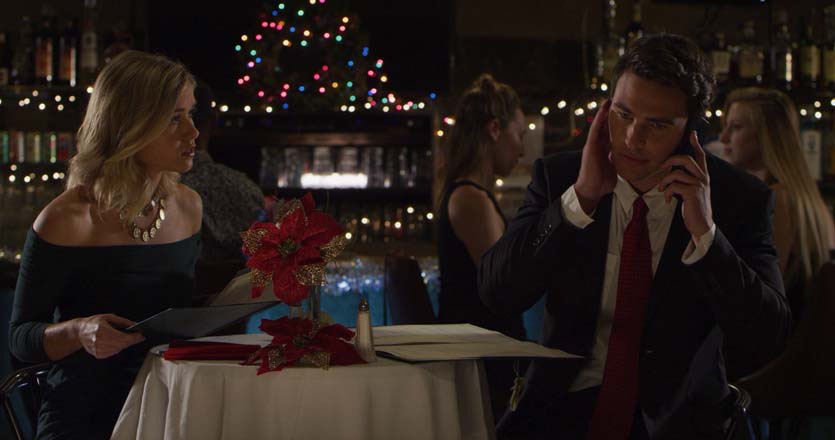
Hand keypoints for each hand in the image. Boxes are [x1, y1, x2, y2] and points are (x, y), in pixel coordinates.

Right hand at [75, 314, 144, 358]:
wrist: (80, 332)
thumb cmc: (94, 323)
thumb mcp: (108, 317)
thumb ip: (123, 321)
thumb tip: (135, 325)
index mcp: (101, 330)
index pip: (122, 337)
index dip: (133, 337)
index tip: (141, 335)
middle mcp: (99, 341)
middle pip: (122, 344)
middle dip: (131, 340)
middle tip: (138, 336)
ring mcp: (98, 349)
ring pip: (119, 349)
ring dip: (124, 344)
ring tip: (124, 337)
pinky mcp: (98, 355)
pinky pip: (113, 352)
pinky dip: (117, 348)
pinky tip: (115, 342)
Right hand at [575, 99, 616, 213]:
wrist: (592, 190)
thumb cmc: (602, 182)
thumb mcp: (613, 167)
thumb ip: (617, 160)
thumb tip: (626, 156)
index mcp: (603, 149)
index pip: (609, 132)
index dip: (614, 122)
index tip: (622, 112)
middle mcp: (597, 145)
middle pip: (603, 126)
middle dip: (608, 114)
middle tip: (614, 100)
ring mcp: (593, 145)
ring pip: (598, 125)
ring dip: (602, 112)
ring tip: (608, 100)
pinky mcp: (590, 146)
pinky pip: (595, 130)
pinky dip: (599, 120)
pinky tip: (603, 110)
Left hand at [658, 131, 713, 239]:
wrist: (701, 224)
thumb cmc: (694, 207)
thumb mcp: (692, 191)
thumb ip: (687, 180)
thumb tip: (672, 172)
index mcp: (703, 176)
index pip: (701, 156)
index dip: (696, 144)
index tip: (692, 133)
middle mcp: (703, 178)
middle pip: (686, 159)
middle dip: (670, 160)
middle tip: (661, 166)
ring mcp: (698, 185)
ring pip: (675, 173)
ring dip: (664, 181)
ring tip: (661, 190)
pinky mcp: (692, 193)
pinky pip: (673, 186)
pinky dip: (667, 193)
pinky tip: (668, 200)